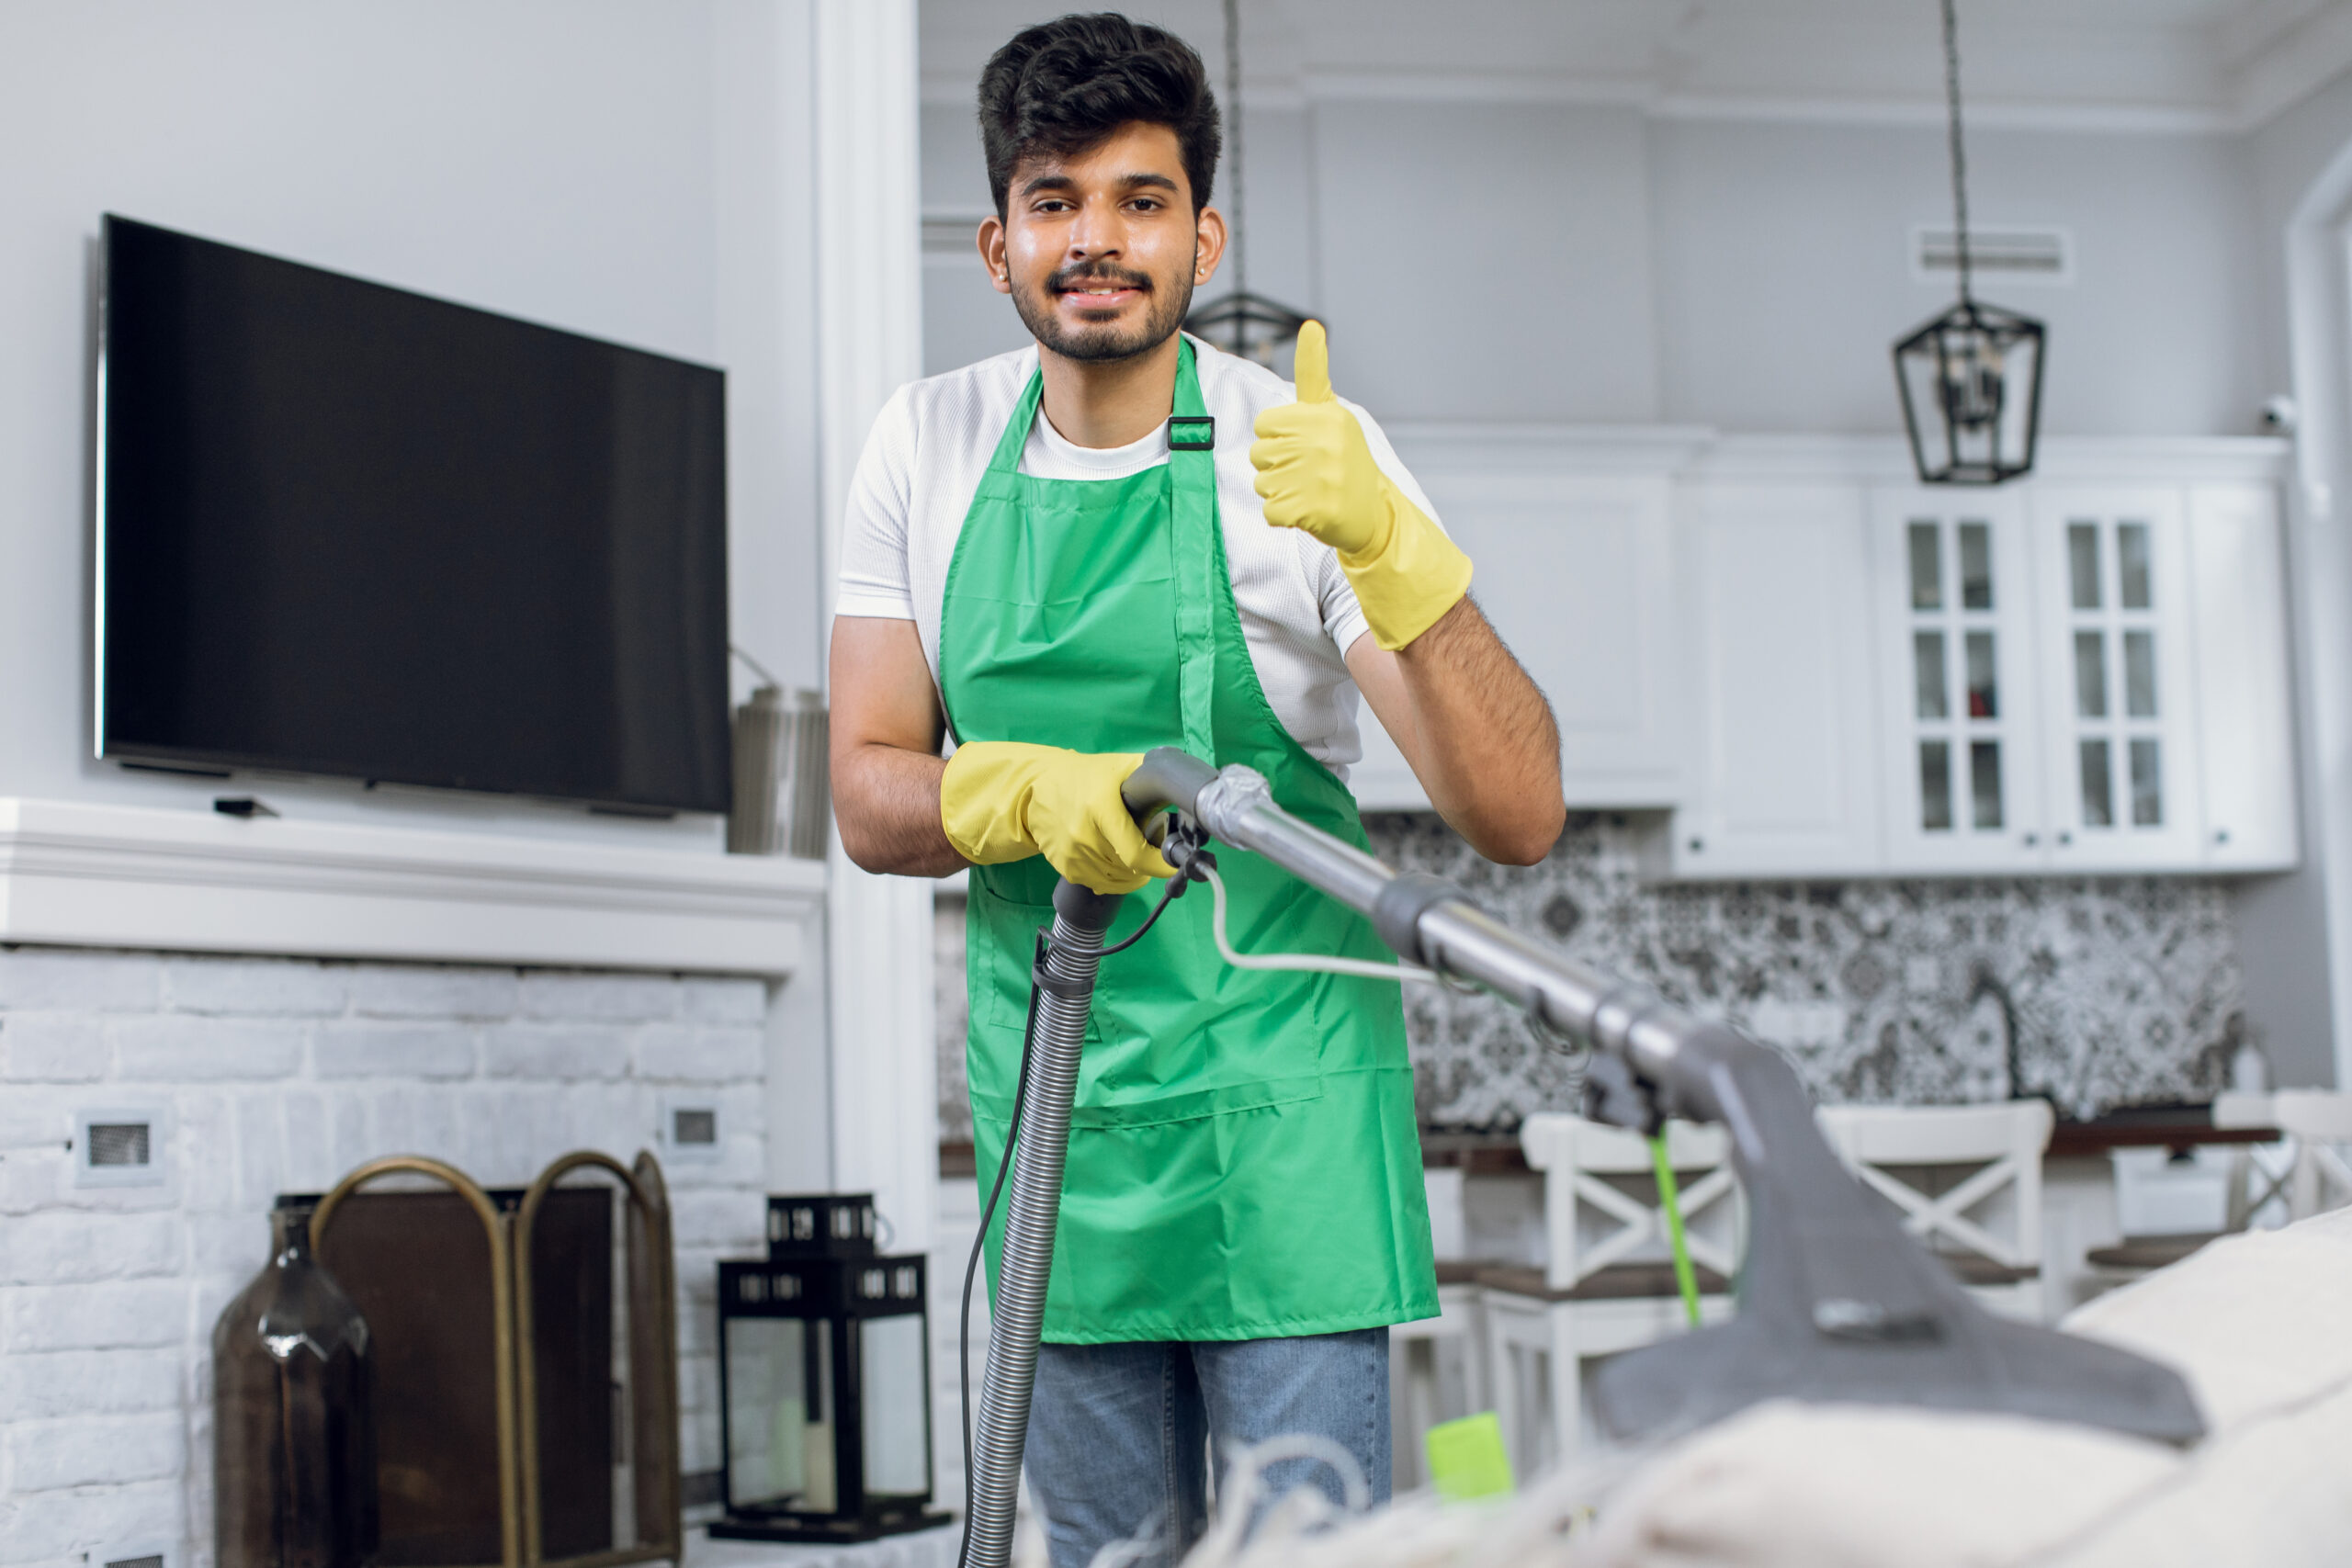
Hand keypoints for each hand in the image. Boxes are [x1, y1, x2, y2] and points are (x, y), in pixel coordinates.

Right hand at [939, 741, 1174, 894]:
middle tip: (1153, 847)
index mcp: (1101, 809)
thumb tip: (1185, 787)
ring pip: (1117, 881)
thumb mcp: (1119, 766)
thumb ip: (1151, 774)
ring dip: (1132, 873)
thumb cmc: (1085, 776)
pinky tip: (1115, 859)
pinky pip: (1100, 884)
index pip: (1135, 854)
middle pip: (1130, 870)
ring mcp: (1072, 855)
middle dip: (1148, 863)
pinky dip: (1114, 878)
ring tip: (1133, 851)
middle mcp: (1084, 836)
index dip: (1160, 864)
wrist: (1036, 791)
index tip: (1176, 863)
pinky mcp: (1065, 868)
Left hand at [1248, 321, 1473, 650]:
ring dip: (1279, 493)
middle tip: (1306, 473)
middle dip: (1275, 467)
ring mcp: (1321, 477)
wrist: (1373, 514)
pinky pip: (1270, 512)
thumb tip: (1310, 324)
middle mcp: (1325, 442)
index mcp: (1326, 415)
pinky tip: (1307, 512)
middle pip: (1259, 455)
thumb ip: (1314, 372)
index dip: (1275, 439)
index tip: (1301, 445)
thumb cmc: (1344, 458)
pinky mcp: (1315, 509)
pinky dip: (1283, 517)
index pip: (1265, 425)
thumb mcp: (1332, 412)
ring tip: (1309, 492)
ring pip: (1262, 484)